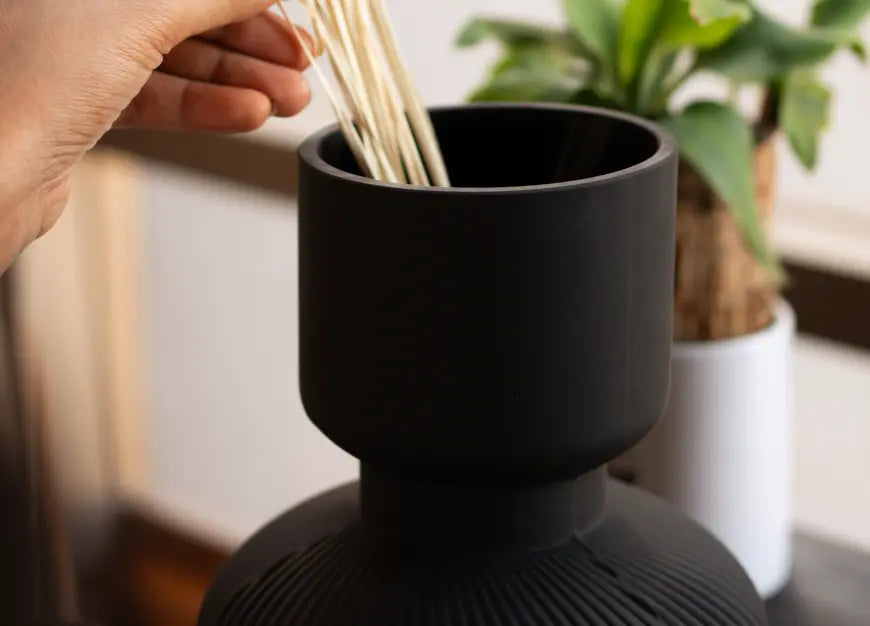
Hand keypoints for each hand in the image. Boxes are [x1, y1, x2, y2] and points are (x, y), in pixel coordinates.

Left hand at [0, 0, 312, 270]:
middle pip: (183, 12)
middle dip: (251, 41)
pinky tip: (248, 114)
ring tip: (290, 99)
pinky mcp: (83, 105)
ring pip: (176, 59)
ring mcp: (76, 54)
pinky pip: (158, 97)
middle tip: (302, 63)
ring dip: (240, 80)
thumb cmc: (23, 83)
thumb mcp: (138, 18)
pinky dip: (206, 107)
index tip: (291, 14)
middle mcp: (73, 6)